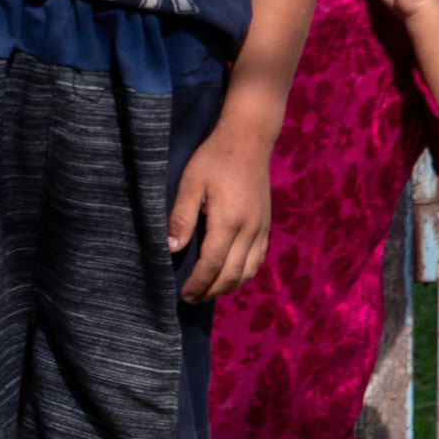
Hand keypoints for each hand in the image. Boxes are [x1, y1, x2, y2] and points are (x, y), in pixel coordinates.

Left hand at [167, 121, 272, 301]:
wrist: (249, 140)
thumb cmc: (214, 158)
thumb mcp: (191, 183)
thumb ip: (181, 217)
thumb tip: (171, 249)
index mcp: (228, 221)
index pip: (211, 264)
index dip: (197, 284)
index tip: (182, 294)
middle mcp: (249, 230)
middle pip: (231, 275)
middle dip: (210, 291)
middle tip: (191, 298)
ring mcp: (261, 229)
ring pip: (248, 272)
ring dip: (228, 287)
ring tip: (207, 291)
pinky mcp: (266, 225)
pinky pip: (258, 260)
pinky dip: (244, 274)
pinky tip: (229, 276)